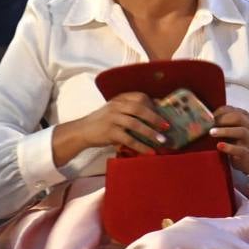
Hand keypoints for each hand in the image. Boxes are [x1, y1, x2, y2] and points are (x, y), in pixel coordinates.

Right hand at [52, 92, 168, 165]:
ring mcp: (112, 119)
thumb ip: (131, 109)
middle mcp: (116, 107)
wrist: (81, 131)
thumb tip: (156, 112)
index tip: (164, 113)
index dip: (153, 104)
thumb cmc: (103, 121)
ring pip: (135, 124)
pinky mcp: (110, 133)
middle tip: (166, 126)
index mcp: (120, 99)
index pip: (140, 97)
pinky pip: (129, 140)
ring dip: (151, 133)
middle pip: (139, 109)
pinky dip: (141, 146)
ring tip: (161, 140)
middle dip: (155, 118)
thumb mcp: (116, 110)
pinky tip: (150, 151)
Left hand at [210, 106, 248, 188]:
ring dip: (225, 131)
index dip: (218, 112)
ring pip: (241, 131)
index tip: (207, 117)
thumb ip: (222, 121)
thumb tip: (203, 119)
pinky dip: (228, 147)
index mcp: (244, 117)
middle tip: (210, 123)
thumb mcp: (231, 128)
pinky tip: (219, 146)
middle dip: (222, 119)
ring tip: (212, 132)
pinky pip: (238, 149)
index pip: (231, 109)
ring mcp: (248, 140)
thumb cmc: (237, 140)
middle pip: (238, 117)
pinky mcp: (246, 152)